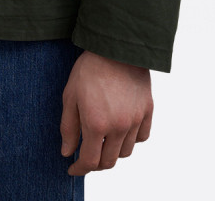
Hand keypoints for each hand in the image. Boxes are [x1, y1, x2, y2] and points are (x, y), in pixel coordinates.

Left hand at [59, 49, 152, 174]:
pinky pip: (142, 137)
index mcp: (96, 123)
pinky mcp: (147, 110)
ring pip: (125, 152)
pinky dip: (131, 139)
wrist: (116, 46)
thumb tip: (67, 152)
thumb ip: (68, 127)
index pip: (89, 161)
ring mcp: (135, 119)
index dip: (79, 169)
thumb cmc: (90, 68)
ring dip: (112, 151)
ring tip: (103, 139)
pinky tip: (121, 129)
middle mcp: (118, 126)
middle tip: (86, 156)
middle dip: (95, 164)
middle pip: (109, 161)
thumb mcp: (70, 95)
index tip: (72, 168)